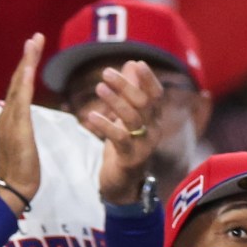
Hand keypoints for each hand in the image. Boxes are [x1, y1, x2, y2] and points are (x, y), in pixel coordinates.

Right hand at [0, 34, 42, 215]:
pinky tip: (29, 69)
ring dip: (26, 63)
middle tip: (36, 36)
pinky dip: (24, 84)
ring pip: (18, 86)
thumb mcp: (24, 143)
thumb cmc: (21, 171)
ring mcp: (10, 121)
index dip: (26, 66)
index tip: (34, 47)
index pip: (19, 86)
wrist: (13, 188)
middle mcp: (7, 115)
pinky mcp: (17, 129)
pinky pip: (20, 103)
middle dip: (27, 57)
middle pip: (17, 80)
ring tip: (34, 43)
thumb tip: (25, 119)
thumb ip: (23, 128)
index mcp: (10, 117)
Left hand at [90, 59, 164, 205]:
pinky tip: (90, 116)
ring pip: (133, 118)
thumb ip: (130, 92)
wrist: (122, 183)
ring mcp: (144, 146)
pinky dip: (105, 125)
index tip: (137, 63)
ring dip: (115, 101)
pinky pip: (119, 138)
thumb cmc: (124, 146)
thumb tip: (132, 64)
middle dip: (125, 86)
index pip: (156, 95)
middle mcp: (153, 131)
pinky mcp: (131, 158)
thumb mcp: (126, 117)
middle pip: (144, 103)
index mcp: (154, 120)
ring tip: (99, 88)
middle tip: (105, 72)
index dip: (148, 79)